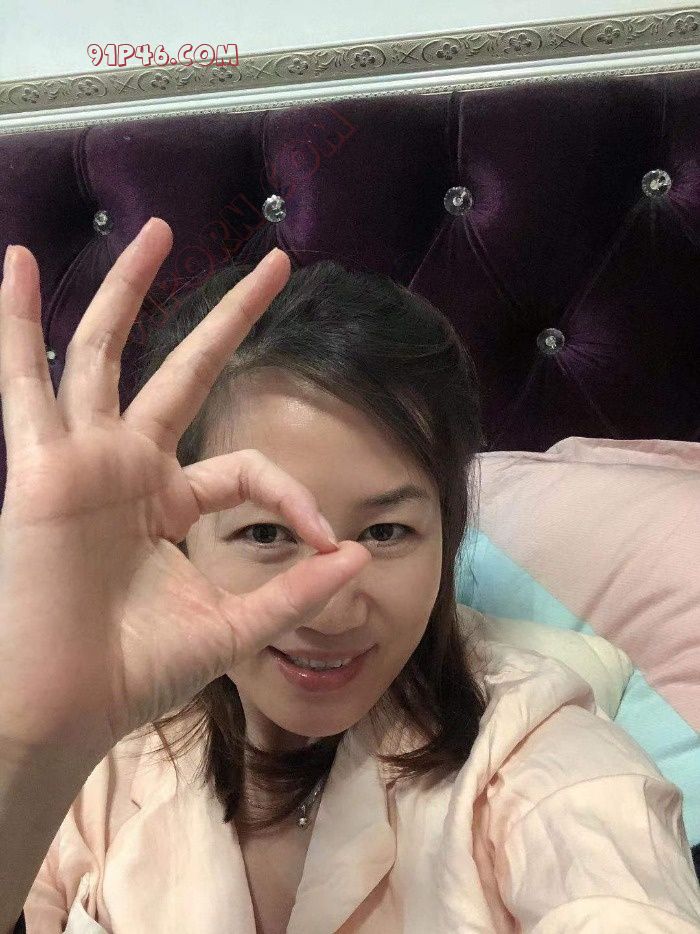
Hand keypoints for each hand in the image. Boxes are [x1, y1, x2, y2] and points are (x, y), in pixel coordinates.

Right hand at [0, 219, 370, 762]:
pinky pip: (23, 382)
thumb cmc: (135, 673)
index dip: (295, 496)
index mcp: (170, 502)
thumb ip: (295, 592)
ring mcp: (83, 460)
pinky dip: (16, 323)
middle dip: (229, 318)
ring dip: (127, 289)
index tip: (331, 540)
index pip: (246, 466)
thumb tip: (361, 555)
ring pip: (102, 353)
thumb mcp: (234, 626)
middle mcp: (129, 468)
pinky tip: (17, 265)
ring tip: (157, 230)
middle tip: (276, 264)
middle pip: (183, 369)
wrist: (64, 709)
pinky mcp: (39, 467)